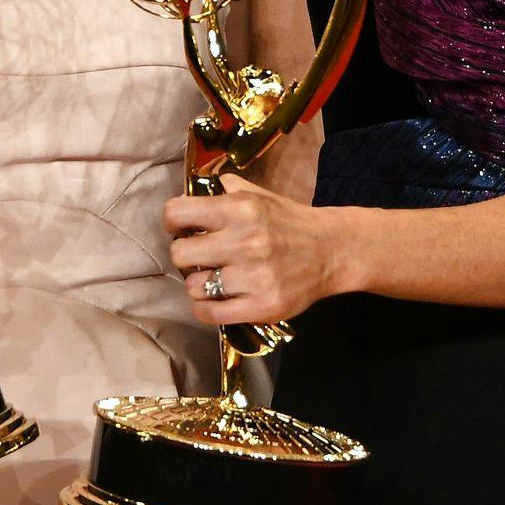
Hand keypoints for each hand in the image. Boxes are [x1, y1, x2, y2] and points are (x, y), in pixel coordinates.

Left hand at [166, 175, 342, 325]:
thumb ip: (224, 190)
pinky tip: (213, 299)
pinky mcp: (264, 306)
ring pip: (194, 286)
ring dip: (198, 283)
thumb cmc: (288, 221)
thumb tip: (190, 191)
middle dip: (184, 254)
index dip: (173, 222)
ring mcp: (255, 277)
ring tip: (212, 278)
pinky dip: (205, 309)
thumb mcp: (258, 195)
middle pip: (180, 254)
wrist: (332, 251)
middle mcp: (245, 241)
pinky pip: (211, 314)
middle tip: (197, 256)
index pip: (177, 213)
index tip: (181, 229)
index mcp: (240, 209)